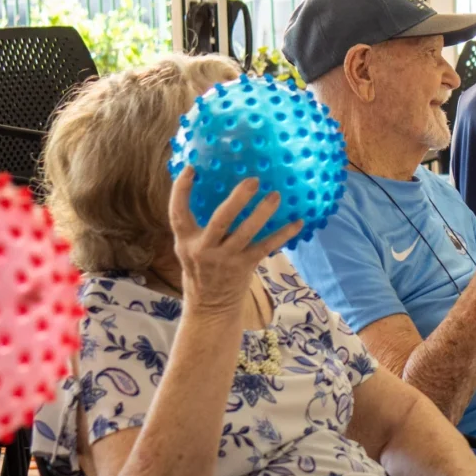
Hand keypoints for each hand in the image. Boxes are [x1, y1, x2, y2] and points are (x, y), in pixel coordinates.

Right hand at [168, 168, 303, 316]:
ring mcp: (226, 259)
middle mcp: (204, 249)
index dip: (180, 190)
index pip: (177, 213)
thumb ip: (195, 225)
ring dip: (262, 213)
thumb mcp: (188, 247)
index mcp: (186, 240)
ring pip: (246, 233)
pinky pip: (267, 247)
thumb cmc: (200, 268)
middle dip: (237, 200)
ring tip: (276, 195)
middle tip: (253, 180)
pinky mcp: (245, 267)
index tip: (191, 169)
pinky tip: (298, 222)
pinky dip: (283, 234)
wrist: (209, 306)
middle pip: (220, 220)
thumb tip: (212, 187)